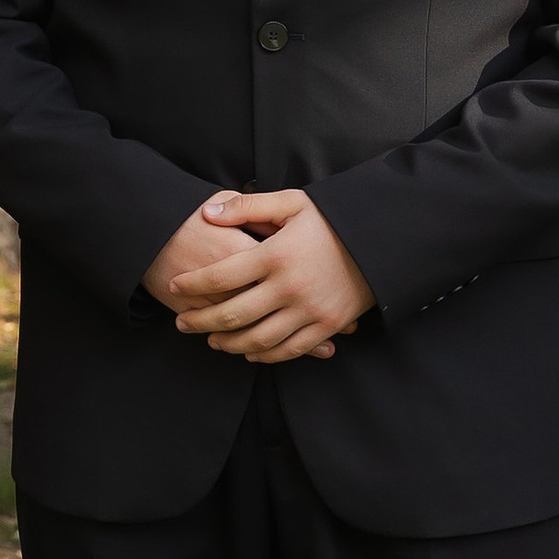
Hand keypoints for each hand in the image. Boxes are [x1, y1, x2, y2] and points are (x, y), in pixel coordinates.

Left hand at [146, 189, 372, 362]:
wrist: (383, 241)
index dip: (193, 284)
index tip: (175, 285)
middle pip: (233, 314)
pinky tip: (248, 352)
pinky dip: (264, 355)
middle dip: (200, 321)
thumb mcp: (292, 203)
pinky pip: (288, 349)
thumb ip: (248, 207)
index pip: (221, 275)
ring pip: (257, 339)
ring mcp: (309, 311)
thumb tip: (208, 214)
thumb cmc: (333, 219)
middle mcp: (290, 287)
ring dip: (228, 344)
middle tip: (182, 323)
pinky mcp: (327, 326)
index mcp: (277, 255)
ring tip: (210, 340)